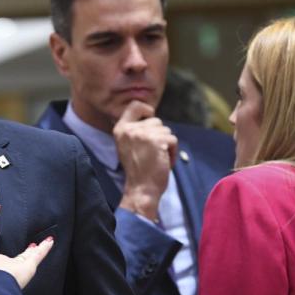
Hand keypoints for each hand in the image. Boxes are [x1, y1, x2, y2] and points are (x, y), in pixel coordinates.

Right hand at [0, 237, 54, 294]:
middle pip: (8, 262)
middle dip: (12, 265)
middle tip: (18, 262)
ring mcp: (13, 262)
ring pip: (25, 255)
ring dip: (31, 252)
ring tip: (37, 247)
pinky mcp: (27, 265)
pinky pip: (38, 254)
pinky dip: (44, 248)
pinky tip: (50, 241)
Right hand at [113, 101, 176, 221]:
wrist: (141, 189)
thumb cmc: (138, 170)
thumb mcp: (128, 146)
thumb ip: (136, 131)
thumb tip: (152, 117)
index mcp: (120, 129)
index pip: (134, 105)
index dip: (146, 109)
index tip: (150, 117)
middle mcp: (130, 130)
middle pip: (156, 121)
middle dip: (160, 136)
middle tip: (153, 153)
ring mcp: (143, 134)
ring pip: (166, 131)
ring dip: (167, 145)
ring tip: (158, 159)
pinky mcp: (157, 141)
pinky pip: (173, 139)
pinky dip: (173, 152)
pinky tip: (165, 162)